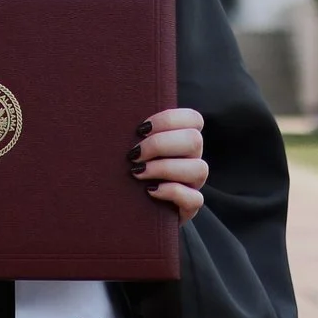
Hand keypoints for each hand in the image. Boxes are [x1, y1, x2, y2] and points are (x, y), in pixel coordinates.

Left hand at [129, 107, 206, 223]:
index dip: (169, 120)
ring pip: (199, 169)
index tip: (141, 129)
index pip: (194, 119)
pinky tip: (150, 191)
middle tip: (134, 154)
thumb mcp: (133, 146)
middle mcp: (193, 159)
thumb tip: (118, 109)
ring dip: (164, 168)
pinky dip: (172, 192)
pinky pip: (195, 198)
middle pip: (195, 140)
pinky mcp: (190, 207)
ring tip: (138, 172)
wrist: (126, 208)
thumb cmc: (127, 169)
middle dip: (160, 144)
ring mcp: (194, 184)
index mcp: (183, 138)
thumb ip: (137, 132)